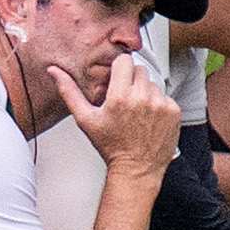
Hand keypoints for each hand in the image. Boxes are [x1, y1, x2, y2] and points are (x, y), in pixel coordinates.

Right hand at [67, 44, 178, 178]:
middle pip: (140, 70)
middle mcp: (143, 98)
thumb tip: (54, 71)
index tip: (116, 77)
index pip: (125, 61)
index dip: (119, 67)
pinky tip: (148, 117)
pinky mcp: (174, 111)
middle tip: (124, 97)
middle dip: (131, 79)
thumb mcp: (85, 118)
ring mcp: (161, 104)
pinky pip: (165, 96)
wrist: (136, 168)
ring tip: (135, 110)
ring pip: (153, 83)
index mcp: (120, 96)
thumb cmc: (110, 145)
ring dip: (144, 92)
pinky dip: (158, 103)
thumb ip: (69, 91)